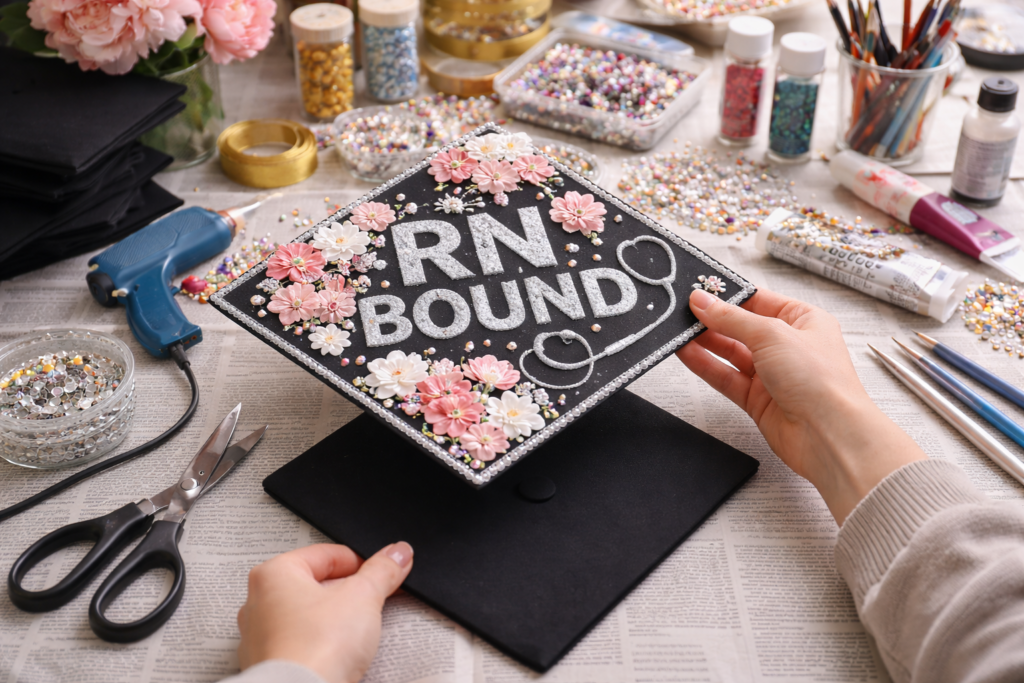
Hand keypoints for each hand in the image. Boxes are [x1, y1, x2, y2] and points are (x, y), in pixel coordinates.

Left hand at [237, 542, 413, 682]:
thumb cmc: (315, 648)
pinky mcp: (271, 664)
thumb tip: (397, 555)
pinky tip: (340, 652)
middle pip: (316, 584)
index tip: (381, 571)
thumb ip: (382, 571)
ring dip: (335, 618)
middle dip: (349, 590)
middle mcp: (259, 602)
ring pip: (308, 614)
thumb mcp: (363, 597)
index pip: (326, 555)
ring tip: (358, 629)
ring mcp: (261, 637)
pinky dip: (322, 642)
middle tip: (373, 598)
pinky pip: (302, 642)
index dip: (361, 561)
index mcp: (273, 574)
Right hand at [677, 287, 925, 523]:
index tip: (700, 291)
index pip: (759, 300)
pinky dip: (705, 365)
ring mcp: (772, 374)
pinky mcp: (757, 400)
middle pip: (741, 327)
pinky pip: (725, 376)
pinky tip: (685, 352)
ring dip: (704, 342)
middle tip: (681, 310)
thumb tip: (703, 301)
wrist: (828, 435)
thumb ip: (731, 318)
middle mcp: (788, 347)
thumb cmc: (821, 381)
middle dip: (712, 319)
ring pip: (730, 352)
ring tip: (676, 330)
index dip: (730, 296)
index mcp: (804, 321)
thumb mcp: (772, 334)